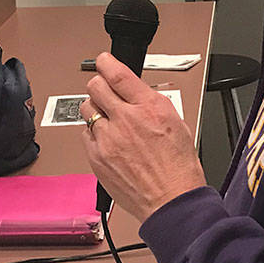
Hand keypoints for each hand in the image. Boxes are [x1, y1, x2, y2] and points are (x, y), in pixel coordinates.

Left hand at [79, 52, 206, 221]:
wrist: (171, 201)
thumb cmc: (179, 169)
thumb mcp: (177, 123)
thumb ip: (152, 104)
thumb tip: (136, 94)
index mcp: (150, 107)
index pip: (118, 74)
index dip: (107, 63)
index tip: (103, 61)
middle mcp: (126, 119)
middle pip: (95, 86)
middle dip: (99, 86)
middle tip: (104, 92)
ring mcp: (108, 139)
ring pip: (86, 109)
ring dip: (95, 110)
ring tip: (107, 120)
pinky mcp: (97, 157)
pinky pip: (85, 134)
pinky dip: (94, 134)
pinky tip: (107, 141)